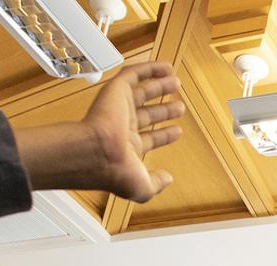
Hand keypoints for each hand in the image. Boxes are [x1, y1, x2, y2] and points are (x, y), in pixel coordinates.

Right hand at [13, 61, 183, 200]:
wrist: (97, 152)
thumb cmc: (115, 171)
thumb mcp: (143, 187)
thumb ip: (157, 183)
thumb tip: (167, 179)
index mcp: (128, 148)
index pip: (149, 139)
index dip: (164, 135)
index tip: (177, 131)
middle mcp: (123, 127)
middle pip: (147, 115)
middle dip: (164, 111)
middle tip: (179, 107)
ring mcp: (119, 108)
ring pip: (142, 93)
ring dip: (159, 87)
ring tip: (176, 82)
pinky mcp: (116, 90)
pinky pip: (133, 74)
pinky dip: (149, 68)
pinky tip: (165, 67)